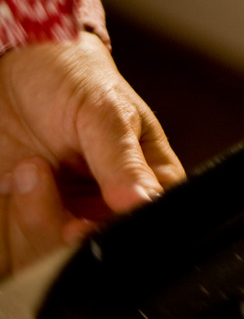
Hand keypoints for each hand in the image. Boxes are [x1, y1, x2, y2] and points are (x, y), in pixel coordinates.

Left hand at [0, 0, 183, 274]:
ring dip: (37, 216)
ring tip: (30, 168)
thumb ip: (123, 160)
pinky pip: (24, 249)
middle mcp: (112, 202)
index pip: (153, 221)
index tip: (89, 225)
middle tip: (51, 188)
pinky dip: (18, 218)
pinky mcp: (32, 217)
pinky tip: (20, 178)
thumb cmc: (73, 76)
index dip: (125, 233)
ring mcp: (70, 211)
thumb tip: (143, 203)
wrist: (11, 64)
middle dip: (70, 228)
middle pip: (104, 249)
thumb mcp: (104, 111)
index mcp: (149, 176)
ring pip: (60, 254)